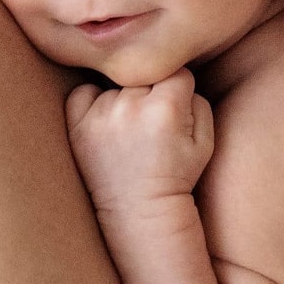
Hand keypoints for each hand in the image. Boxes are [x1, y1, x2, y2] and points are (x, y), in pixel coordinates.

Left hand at [65, 68, 213, 214]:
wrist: (140, 211)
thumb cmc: (177, 176)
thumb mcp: (206, 140)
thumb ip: (197, 99)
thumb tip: (177, 76)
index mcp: (166, 108)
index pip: (177, 73)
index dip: (180, 91)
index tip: (176, 112)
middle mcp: (131, 106)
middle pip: (144, 77)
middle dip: (151, 94)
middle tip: (152, 124)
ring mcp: (101, 116)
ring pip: (116, 85)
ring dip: (123, 99)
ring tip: (130, 131)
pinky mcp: (78, 127)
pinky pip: (83, 94)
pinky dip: (92, 103)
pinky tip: (106, 123)